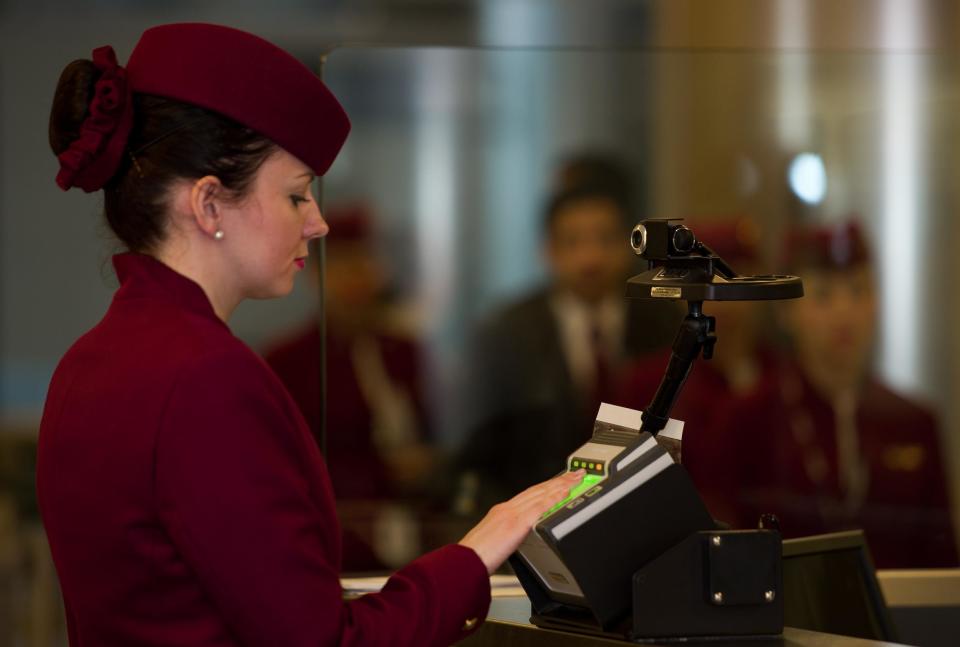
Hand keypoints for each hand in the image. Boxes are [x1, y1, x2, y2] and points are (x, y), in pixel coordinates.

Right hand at [458, 470, 583, 573]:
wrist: (465, 562)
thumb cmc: (475, 558)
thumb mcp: (493, 542)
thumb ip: (507, 537)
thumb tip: (515, 541)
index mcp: (501, 512)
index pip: (529, 494)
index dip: (545, 486)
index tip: (558, 481)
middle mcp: (507, 509)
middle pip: (537, 490)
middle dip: (557, 481)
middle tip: (574, 473)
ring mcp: (511, 514)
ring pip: (541, 494)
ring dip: (560, 484)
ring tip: (575, 478)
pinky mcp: (517, 523)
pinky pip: (540, 507)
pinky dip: (554, 498)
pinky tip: (566, 493)